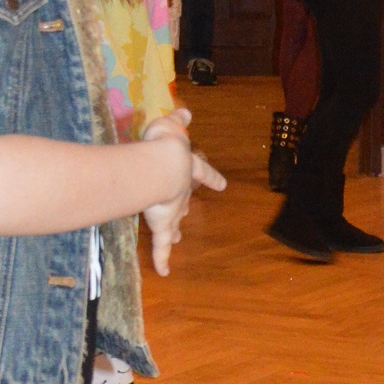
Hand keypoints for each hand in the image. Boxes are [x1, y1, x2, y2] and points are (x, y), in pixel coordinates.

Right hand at [137, 111, 225, 275]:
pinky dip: (163, 259)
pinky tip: (164, 272)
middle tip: (186, 212)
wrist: (161, 167)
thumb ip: (178, 120)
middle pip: (186, 201)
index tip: (222, 184)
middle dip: (185, 206)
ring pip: (175, 223)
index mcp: (188, 168)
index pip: (203, 172)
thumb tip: (186, 111)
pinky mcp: (162, 225)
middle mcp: (183, 192)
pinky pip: (161, 246)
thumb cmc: (164, 145)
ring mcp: (173, 211)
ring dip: (176, 231)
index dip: (212, 178)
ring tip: (178, 239)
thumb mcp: (170, 125)